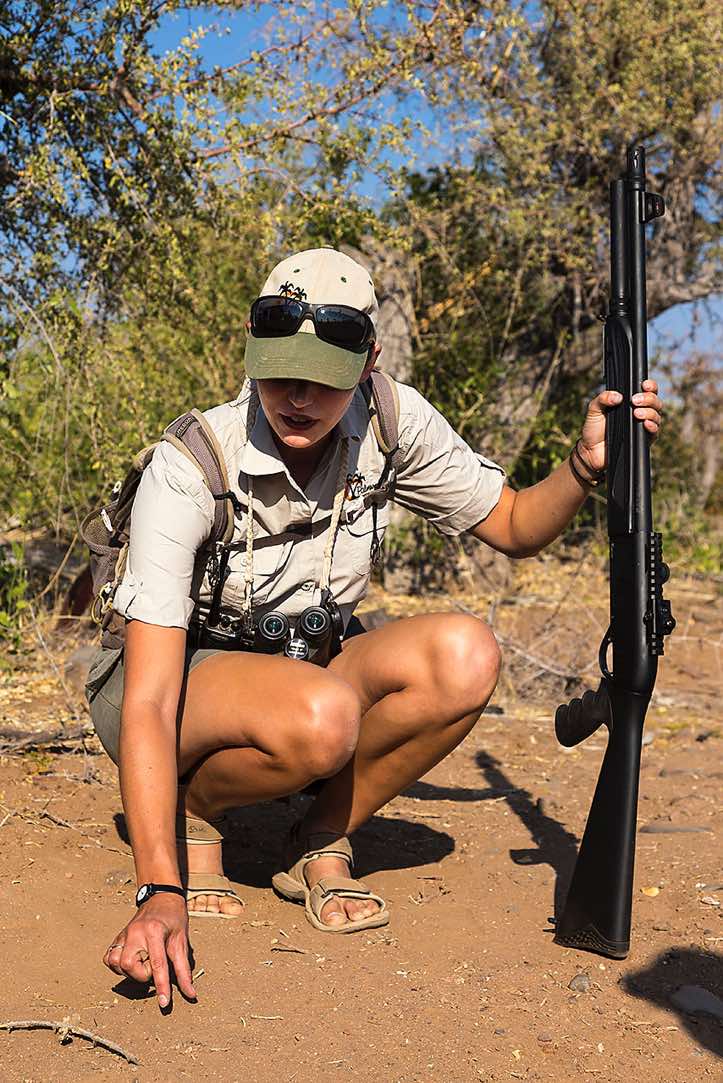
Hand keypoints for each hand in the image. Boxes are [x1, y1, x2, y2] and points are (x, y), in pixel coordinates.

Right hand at [103, 893, 195, 1009]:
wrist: (161, 897)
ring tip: (143, 962)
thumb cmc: (174, 917)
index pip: (157, 965)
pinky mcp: (117, 937)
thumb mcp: (182, 940)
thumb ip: (184, 969)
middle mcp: (135, 932)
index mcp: (154, 931)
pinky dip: (118, 965)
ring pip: (116, 963)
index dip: (162, 987)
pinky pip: (110, 958)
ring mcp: (123, 934)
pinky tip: (132, 961)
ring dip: (130, 970)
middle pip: (129, 966)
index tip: (164, 1004)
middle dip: (142, 973)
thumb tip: (190, 994)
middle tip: (154, 965)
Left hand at [578, 379, 662, 472]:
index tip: (644, 385)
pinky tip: (645, 424)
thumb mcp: (594, 409)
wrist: (590, 451)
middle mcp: (641, 413)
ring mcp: (643, 427)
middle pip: (656, 402)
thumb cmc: (594, 428)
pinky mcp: (643, 440)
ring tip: (636, 414)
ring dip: (649, 412)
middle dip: (649, 398)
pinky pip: (655, 432)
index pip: (647, 391)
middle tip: (634, 401)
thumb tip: (618, 396)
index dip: (650, 386)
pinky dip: (652, 426)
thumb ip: (603, 398)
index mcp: (630, 402)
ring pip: (657, 416)